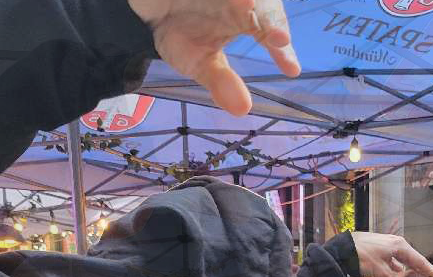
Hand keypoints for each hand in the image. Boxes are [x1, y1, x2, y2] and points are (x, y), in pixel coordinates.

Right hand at [127, 0, 299, 114]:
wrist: (142, 10)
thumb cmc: (178, 31)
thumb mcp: (198, 62)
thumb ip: (221, 82)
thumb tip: (243, 110)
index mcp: (244, 18)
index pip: (271, 34)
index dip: (282, 51)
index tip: (291, 69)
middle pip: (264, 5)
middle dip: (271, 20)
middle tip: (279, 38)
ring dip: (247, 2)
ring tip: (247, 8)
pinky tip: (236, 3)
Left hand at [350, 233, 432, 276]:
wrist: (343, 247)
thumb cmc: (363, 257)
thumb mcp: (381, 273)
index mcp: (400, 246)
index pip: (420, 261)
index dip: (431, 270)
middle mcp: (396, 243)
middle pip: (413, 258)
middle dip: (422, 268)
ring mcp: (386, 244)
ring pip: (402, 258)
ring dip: (410, 266)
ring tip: (418, 273)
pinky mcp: (378, 247)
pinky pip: (393, 258)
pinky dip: (397, 265)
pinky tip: (397, 269)